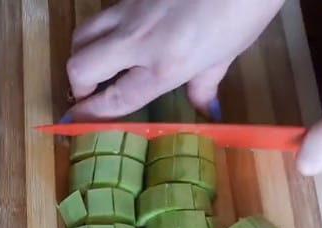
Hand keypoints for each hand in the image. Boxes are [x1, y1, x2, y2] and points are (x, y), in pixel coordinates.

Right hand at [66, 0, 283, 120]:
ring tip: (101, 63)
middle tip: (92, 91)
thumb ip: (203, 84)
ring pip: (82, 34)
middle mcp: (139, 40)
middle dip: (79, 85)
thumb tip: (203, 108)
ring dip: (84, 53)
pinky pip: (105, 13)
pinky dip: (105, 30)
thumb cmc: (244, 11)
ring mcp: (131, 9)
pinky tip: (124, 34)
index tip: (77, 121)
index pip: (115, 99)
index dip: (91, 114)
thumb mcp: (226, 55)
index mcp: (165, 65)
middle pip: (80, 66)